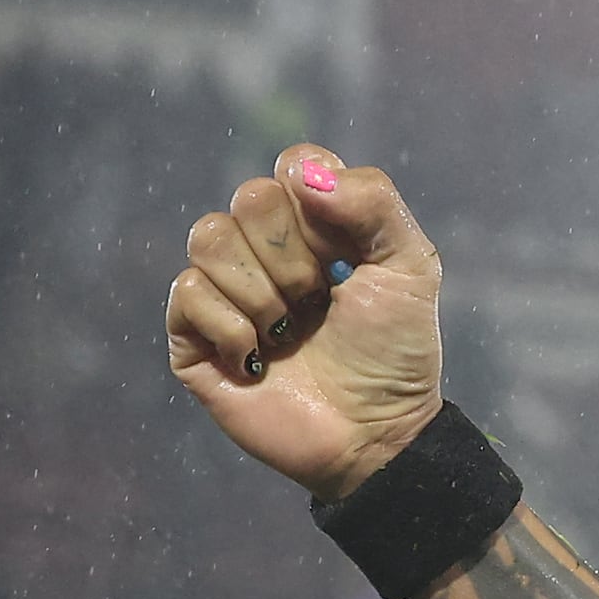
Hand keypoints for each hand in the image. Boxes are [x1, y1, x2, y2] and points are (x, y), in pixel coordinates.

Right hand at [165, 147, 446, 498]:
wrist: (373, 433)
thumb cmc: (394, 354)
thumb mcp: (411, 268)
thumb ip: (375, 201)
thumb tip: (306, 173)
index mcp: (315, 223)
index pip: (293, 165)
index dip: (319, 206)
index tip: (346, 254)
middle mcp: (264, 248)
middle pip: (250, 198)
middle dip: (294, 256)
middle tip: (318, 301)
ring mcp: (225, 288)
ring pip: (209, 237)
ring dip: (263, 293)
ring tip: (289, 333)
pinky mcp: (194, 334)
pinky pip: (187, 290)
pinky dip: (233, 328)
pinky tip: (260, 359)